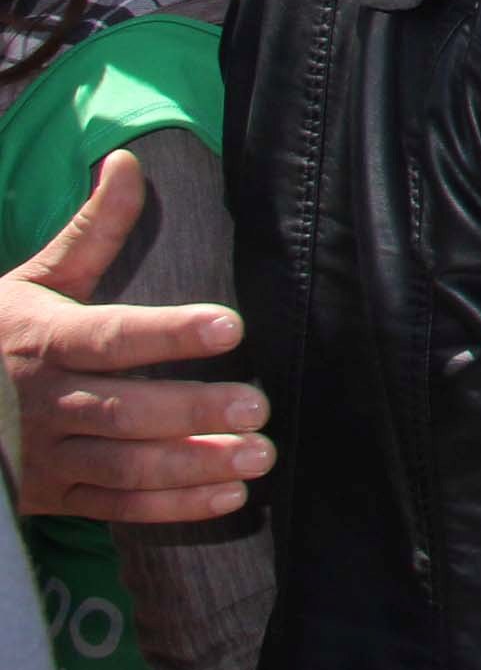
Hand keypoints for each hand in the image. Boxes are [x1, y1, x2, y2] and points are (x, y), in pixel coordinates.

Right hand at [0, 151, 272, 521]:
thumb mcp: (33, 280)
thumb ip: (90, 231)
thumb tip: (128, 163)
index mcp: (43, 341)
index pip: (112, 337)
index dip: (170, 333)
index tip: (230, 325)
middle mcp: (42, 403)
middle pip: (124, 410)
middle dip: (194, 410)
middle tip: (258, 404)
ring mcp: (44, 457)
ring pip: (125, 465)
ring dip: (194, 464)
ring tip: (258, 456)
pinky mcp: (51, 497)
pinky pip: (116, 506)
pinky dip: (172, 507)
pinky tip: (227, 496)